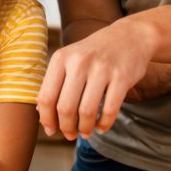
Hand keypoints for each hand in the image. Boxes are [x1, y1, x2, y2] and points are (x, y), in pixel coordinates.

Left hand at [36, 20, 153, 138]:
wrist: (129, 36)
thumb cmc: (94, 54)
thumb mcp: (69, 60)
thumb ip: (55, 83)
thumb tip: (41, 114)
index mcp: (61, 58)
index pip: (46, 97)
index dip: (47, 119)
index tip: (52, 130)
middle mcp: (79, 62)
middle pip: (65, 108)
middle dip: (66, 127)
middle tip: (70, 134)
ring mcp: (101, 69)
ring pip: (86, 111)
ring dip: (85, 128)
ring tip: (85, 132)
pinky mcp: (122, 77)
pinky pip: (110, 109)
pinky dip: (104, 124)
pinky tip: (102, 127)